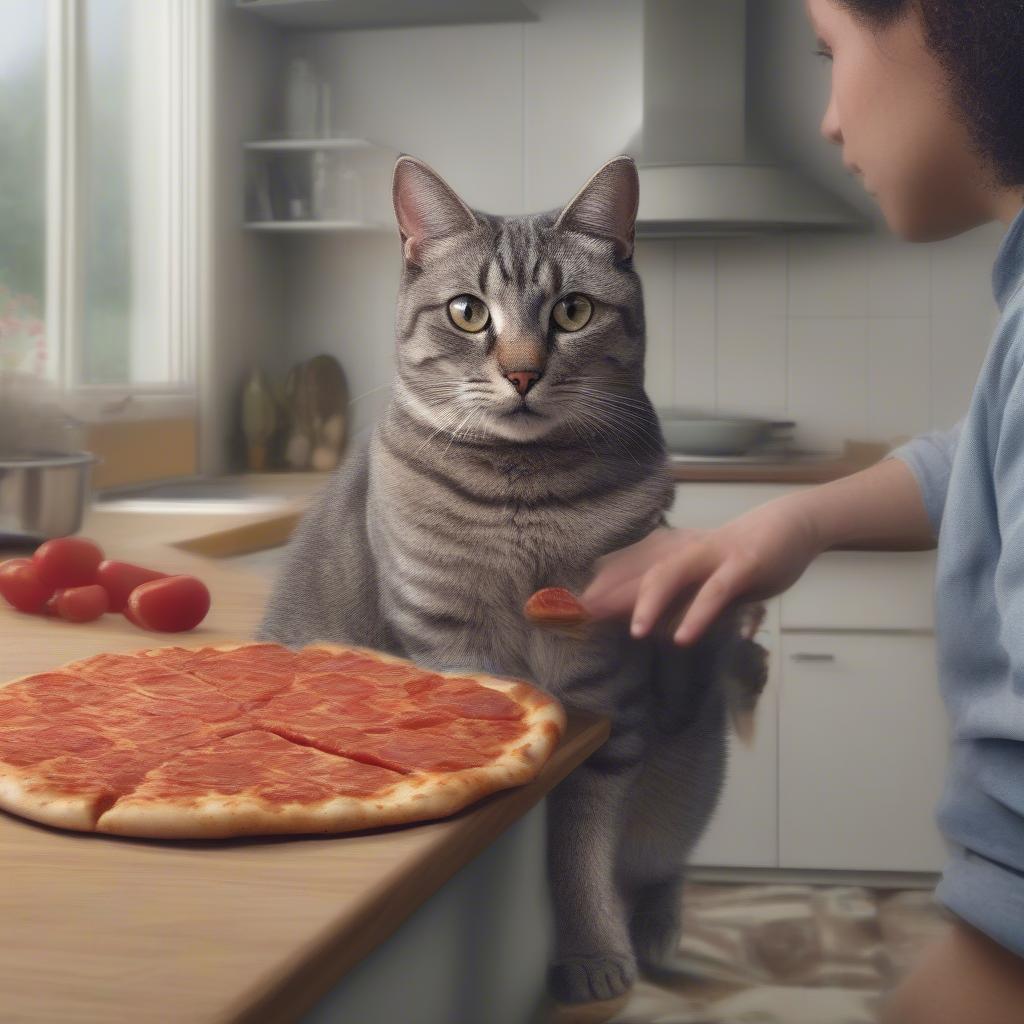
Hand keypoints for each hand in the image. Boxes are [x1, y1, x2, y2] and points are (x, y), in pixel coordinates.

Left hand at [579, 497, 821, 645]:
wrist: (789, 526)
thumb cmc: (735, 557)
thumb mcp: (697, 576)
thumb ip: (667, 595)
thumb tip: (628, 618)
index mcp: (668, 549)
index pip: (623, 567)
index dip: (595, 588)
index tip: (567, 610)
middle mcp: (682, 549)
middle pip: (637, 570)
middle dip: (609, 595)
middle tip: (583, 619)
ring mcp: (711, 555)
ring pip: (671, 574)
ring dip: (650, 602)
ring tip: (637, 633)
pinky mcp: (742, 566)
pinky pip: (717, 591)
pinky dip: (699, 613)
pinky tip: (684, 638)